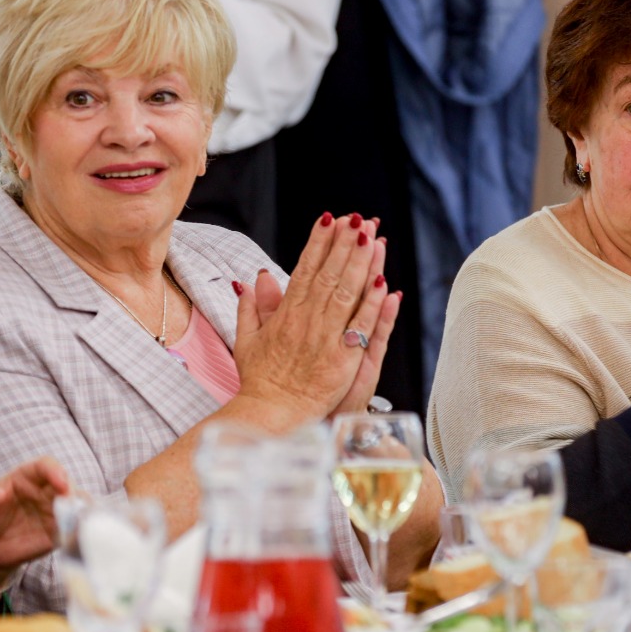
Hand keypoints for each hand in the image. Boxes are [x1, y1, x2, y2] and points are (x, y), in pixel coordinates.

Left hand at [0, 457, 69, 582]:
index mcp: (26, 476)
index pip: (46, 466)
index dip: (55, 471)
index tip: (61, 483)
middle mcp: (45, 491)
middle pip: (67, 485)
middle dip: (73, 494)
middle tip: (72, 508)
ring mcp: (53, 513)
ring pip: (76, 508)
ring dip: (80, 514)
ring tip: (77, 525)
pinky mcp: (56, 535)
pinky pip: (73, 532)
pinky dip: (78, 534)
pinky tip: (76, 539)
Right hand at [232, 213, 390, 421]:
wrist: (271, 413)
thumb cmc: (261, 380)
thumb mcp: (247, 340)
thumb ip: (252, 308)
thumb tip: (255, 279)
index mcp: (286, 315)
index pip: (304, 269)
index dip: (318, 242)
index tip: (328, 218)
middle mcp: (306, 322)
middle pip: (328, 274)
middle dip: (342, 244)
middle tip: (356, 218)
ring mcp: (325, 340)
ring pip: (346, 294)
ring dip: (360, 264)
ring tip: (370, 237)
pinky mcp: (343, 360)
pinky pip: (361, 328)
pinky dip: (372, 306)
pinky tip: (383, 284)